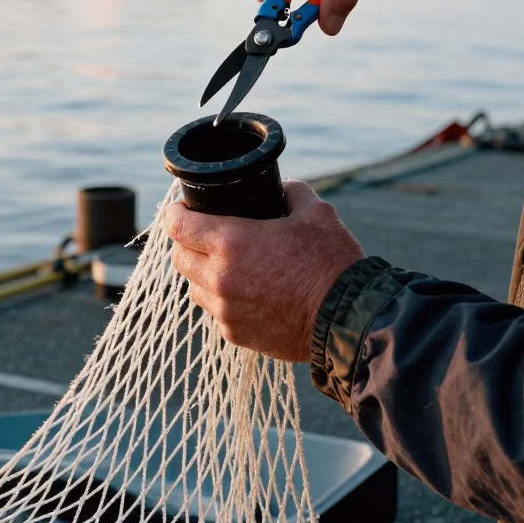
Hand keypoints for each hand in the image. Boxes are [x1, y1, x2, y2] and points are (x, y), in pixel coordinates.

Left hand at [164, 181, 364, 360]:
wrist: (348, 320)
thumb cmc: (332, 263)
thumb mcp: (316, 212)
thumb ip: (292, 192)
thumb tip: (282, 188)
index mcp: (232, 242)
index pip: (178, 226)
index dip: (175, 213)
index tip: (182, 208)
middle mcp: (220, 278)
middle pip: (179, 257)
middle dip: (186, 242)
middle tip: (203, 233)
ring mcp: (226, 311)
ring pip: (194, 287)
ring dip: (202, 272)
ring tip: (225, 264)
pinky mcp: (236, 335)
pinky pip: (215, 312)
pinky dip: (222, 300)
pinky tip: (245, 291)